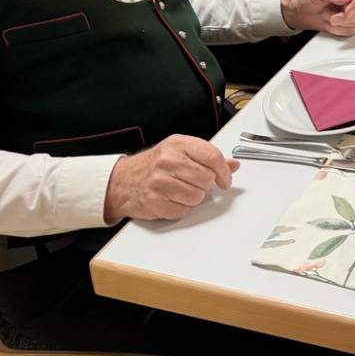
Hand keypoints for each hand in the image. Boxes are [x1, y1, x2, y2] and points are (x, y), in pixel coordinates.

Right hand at [103, 135, 236, 222]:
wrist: (122, 180)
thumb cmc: (154, 165)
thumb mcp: (180, 151)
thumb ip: (207, 157)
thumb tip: (232, 165)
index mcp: (178, 144)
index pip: (212, 156)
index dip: (224, 171)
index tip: (225, 179)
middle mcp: (168, 161)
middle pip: (206, 179)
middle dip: (205, 185)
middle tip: (196, 183)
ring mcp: (160, 182)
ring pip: (197, 197)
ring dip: (194, 198)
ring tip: (182, 191)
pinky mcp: (154, 202)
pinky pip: (182, 211)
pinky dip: (181, 208)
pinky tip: (172, 199)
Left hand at [281, 0, 354, 35]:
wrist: (299, 11)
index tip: (346, 10)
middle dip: (347, 16)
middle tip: (333, 16)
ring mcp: (352, 10)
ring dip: (341, 23)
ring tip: (328, 17)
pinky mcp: (349, 22)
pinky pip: (352, 30)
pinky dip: (339, 30)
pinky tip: (330, 23)